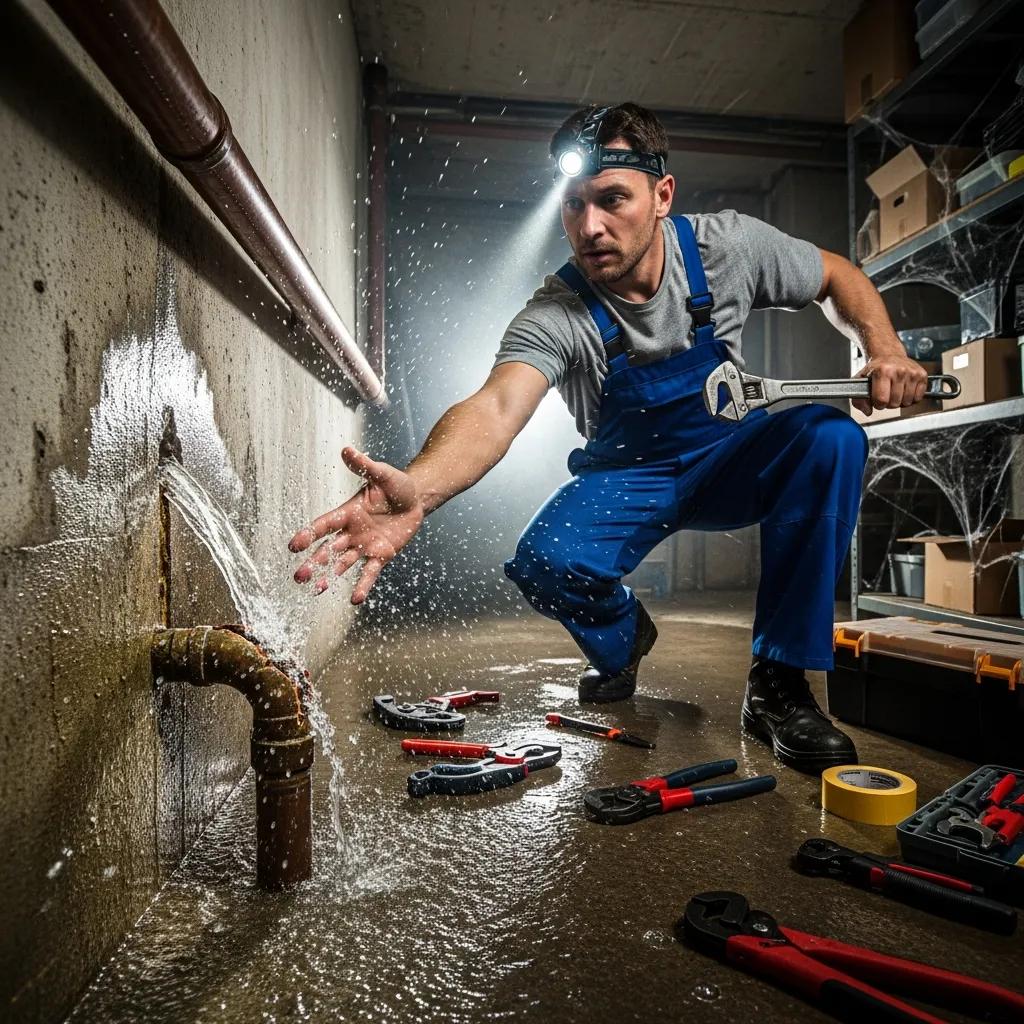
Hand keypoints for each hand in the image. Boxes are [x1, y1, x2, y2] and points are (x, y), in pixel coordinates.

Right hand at [288, 447, 423, 602]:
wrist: (417, 499)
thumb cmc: (397, 485)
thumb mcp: (382, 474)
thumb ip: (365, 466)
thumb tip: (347, 449)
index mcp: (348, 512)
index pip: (324, 525)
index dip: (308, 535)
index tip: (293, 546)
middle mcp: (352, 531)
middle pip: (327, 548)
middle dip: (313, 562)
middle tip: (298, 577)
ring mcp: (365, 545)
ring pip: (342, 563)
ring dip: (329, 576)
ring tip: (316, 589)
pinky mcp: (381, 555)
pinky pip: (369, 572)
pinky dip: (362, 585)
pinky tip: (354, 599)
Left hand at [852, 353, 927, 415]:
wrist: (890, 354)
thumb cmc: (876, 368)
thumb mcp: (861, 380)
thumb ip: (859, 399)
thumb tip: (867, 411)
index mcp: (883, 371)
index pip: (881, 399)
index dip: (878, 404)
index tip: (878, 400)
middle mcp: (899, 371)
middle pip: (895, 402)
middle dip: (889, 403)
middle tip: (887, 395)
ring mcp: (912, 373)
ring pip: (907, 401)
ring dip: (900, 401)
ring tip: (895, 393)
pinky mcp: (922, 375)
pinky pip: (918, 398)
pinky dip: (912, 398)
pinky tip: (905, 391)